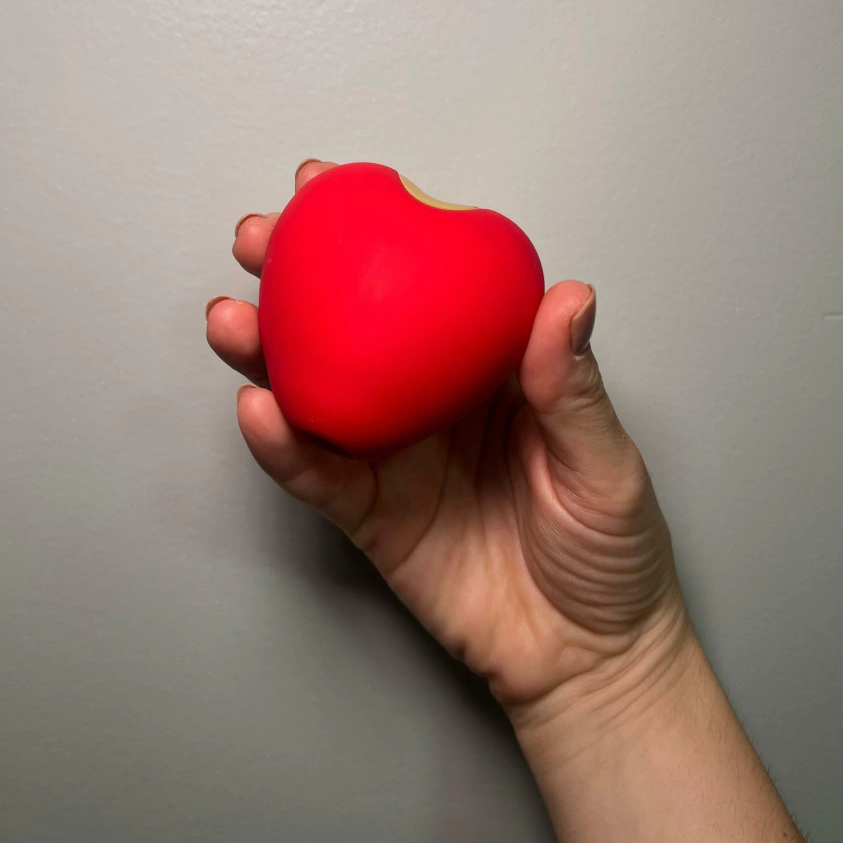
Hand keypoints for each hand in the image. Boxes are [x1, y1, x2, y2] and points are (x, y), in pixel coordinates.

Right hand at [206, 159, 690, 722]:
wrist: (588, 657)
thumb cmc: (611, 552)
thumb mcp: (604, 461)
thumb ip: (570, 386)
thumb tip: (568, 298)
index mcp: (485, 366)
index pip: (422, 281)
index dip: (374, 228)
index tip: (333, 185)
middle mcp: (427, 398)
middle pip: (347, 324)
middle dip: (292, 274)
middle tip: (257, 240)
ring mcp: (392, 455)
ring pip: (314, 391)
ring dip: (265, 352)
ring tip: (232, 320)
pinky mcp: (369, 515)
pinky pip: (318, 474)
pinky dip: (283, 446)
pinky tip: (259, 411)